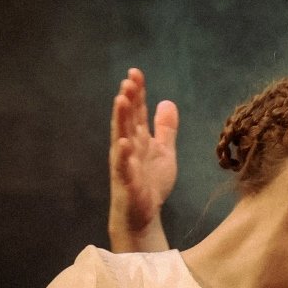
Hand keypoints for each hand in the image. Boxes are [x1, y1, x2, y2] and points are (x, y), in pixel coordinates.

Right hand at [109, 68, 178, 237]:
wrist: (143, 215)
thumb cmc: (150, 182)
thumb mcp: (163, 151)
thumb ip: (165, 129)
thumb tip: (167, 102)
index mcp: (137, 139)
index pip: (136, 111)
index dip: (137, 93)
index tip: (135, 72)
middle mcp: (128, 148)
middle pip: (126, 120)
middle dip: (127, 100)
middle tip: (128, 80)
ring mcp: (125, 164)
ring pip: (121, 138)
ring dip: (120, 119)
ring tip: (121, 100)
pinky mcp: (127, 183)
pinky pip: (124, 167)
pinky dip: (124, 155)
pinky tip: (124, 142)